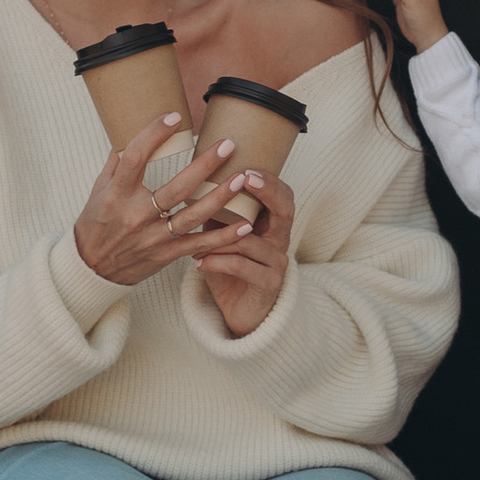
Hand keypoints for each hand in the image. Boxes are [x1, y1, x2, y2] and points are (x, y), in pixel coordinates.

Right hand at [72, 118, 252, 290]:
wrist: (91, 269)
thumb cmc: (95, 224)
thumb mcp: (98, 191)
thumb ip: (116, 163)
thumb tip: (129, 131)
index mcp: (117, 194)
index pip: (134, 157)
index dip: (153, 135)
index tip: (174, 117)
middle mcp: (136, 215)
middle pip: (176, 188)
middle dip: (204, 165)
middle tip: (228, 145)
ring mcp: (153, 237)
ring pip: (192, 216)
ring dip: (220, 197)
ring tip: (241, 178)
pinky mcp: (165, 254)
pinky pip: (198, 245)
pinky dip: (223, 237)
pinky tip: (245, 225)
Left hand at [188, 171, 294, 335]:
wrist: (241, 311)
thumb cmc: (232, 269)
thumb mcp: (224, 236)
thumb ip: (220, 212)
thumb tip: (195, 180)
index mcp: (273, 226)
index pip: (283, 196)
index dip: (269, 181)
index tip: (247, 168)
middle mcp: (280, 241)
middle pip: (285, 210)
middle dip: (266, 192)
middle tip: (244, 179)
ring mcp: (277, 263)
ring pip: (250, 241)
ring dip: (219, 238)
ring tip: (196, 240)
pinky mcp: (269, 284)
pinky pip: (241, 266)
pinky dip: (216, 262)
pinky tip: (198, 263)